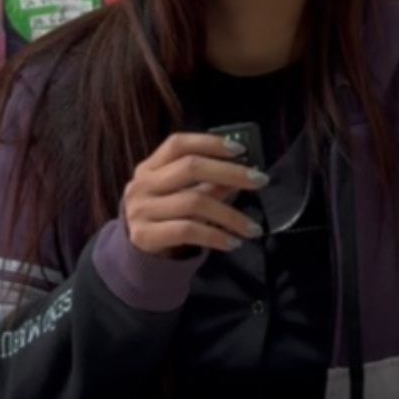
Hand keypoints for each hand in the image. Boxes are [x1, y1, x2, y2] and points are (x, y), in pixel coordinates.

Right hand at [123, 132, 267, 257]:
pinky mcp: (145, 236)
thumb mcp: (182, 195)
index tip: (240, 150)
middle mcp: (142, 184)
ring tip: (253, 227)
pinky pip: (188, 230)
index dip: (209, 143)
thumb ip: (208, 182)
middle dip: (230, 172)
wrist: (138, 256)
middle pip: (190, 168)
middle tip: (260, 181)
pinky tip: (233, 242)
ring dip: (230, 215)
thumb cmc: (166, 217)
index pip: (178, 144)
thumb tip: (245, 173)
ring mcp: (141, 210)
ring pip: (194, 202)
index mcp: (150, 166)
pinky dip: (215, 236)